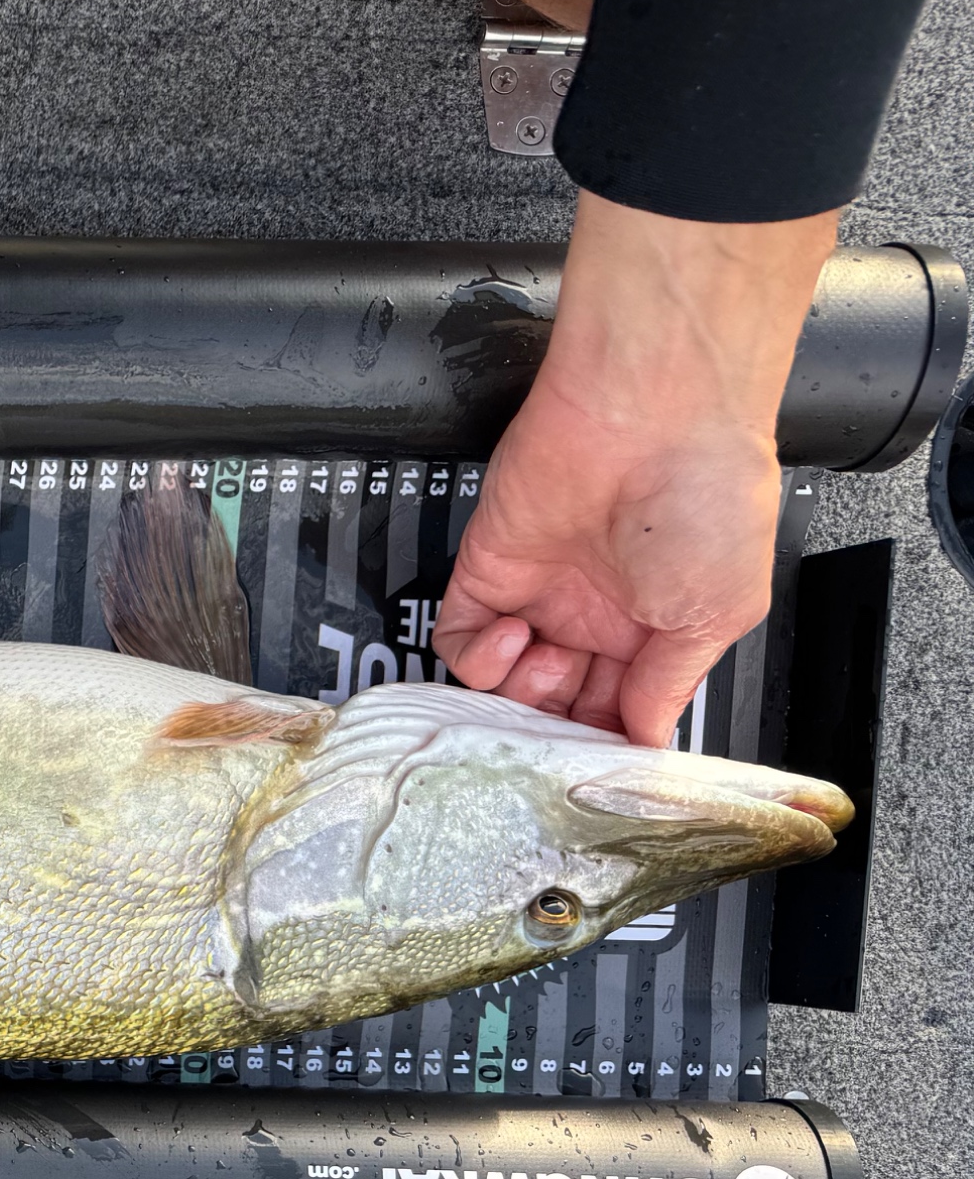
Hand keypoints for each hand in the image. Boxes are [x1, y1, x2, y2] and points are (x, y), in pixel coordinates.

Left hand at [437, 193, 836, 747]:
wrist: (652, 412)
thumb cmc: (705, 495)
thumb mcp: (717, 612)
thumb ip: (669, 682)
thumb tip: (644, 734)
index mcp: (658, 628)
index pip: (619, 710)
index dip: (606, 741)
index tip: (601, 766)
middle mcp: (597, 616)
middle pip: (558, 704)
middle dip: (556, 728)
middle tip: (559, 731)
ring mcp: (541, 595)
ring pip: (505, 686)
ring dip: (518, 698)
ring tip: (548, 666)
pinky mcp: (489, 570)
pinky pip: (460, 640)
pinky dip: (477, 658)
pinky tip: (513, 637)